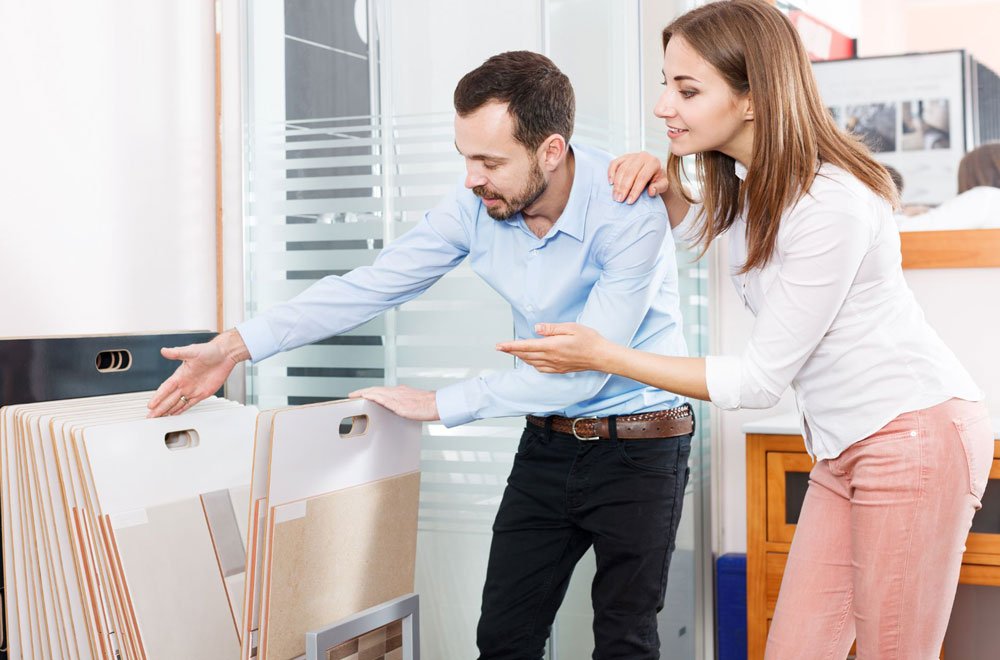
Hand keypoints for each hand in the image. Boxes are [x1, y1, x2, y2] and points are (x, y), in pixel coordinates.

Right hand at [146, 330, 248, 416]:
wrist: (224, 355)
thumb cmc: (209, 350)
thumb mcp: (192, 351)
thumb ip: (177, 352)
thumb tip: (164, 351)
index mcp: (180, 375)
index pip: (166, 388)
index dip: (158, 397)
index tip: (150, 405)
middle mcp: (184, 383)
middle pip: (169, 399)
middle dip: (159, 408)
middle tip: (150, 417)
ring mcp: (192, 390)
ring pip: (177, 403)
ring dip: (168, 411)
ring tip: (159, 418)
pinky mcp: (202, 394)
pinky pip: (189, 404)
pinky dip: (181, 410)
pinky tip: (174, 414)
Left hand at [348, 385, 439, 421]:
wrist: (436, 404)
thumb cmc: (428, 405)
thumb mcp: (414, 402)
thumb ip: (405, 404)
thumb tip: (400, 409)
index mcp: (400, 392)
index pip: (381, 390)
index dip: (370, 391)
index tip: (362, 393)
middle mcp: (397, 392)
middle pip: (375, 389)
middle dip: (363, 391)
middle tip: (352, 394)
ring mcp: (397, 397)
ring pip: (376, 392)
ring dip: (364, 393)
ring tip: (354, 396)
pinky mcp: (398, 404)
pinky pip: (381, 398)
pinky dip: (372, 396)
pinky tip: (365, 397)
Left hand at [496, 323, 610, 373]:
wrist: (601, 356)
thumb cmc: (589, 340)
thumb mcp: (571, 327)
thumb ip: (551, 328)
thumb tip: (536, 328)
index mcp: (552, 346)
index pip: (526, 346)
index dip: (510, 346)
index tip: (499, 346)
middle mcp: (551, 358)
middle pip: (526, 355)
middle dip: (512, 351)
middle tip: (501, 347)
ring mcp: (555, 365)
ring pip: (532, 362)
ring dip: (521, 357)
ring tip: (513, 351)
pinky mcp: (559, 370)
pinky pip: (540, 368)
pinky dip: (532, 364)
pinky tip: (531, 360)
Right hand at [608, 152, 667, 203]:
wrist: (653, 171)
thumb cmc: (657, 179)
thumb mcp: (663, 185)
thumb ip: (659, 188)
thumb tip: (651, 191)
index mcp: (653, 162)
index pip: (642, 177)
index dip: (635, 190)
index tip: (629, 201)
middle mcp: (643, 156)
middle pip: (630, 173)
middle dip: (624, 188)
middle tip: (619, 199)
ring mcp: (632, 156)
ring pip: (622, 169)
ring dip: (617, 184)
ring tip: (615, 196)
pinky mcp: (624, 157)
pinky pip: (614, 163)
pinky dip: (611, 173)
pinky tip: (611, 183)